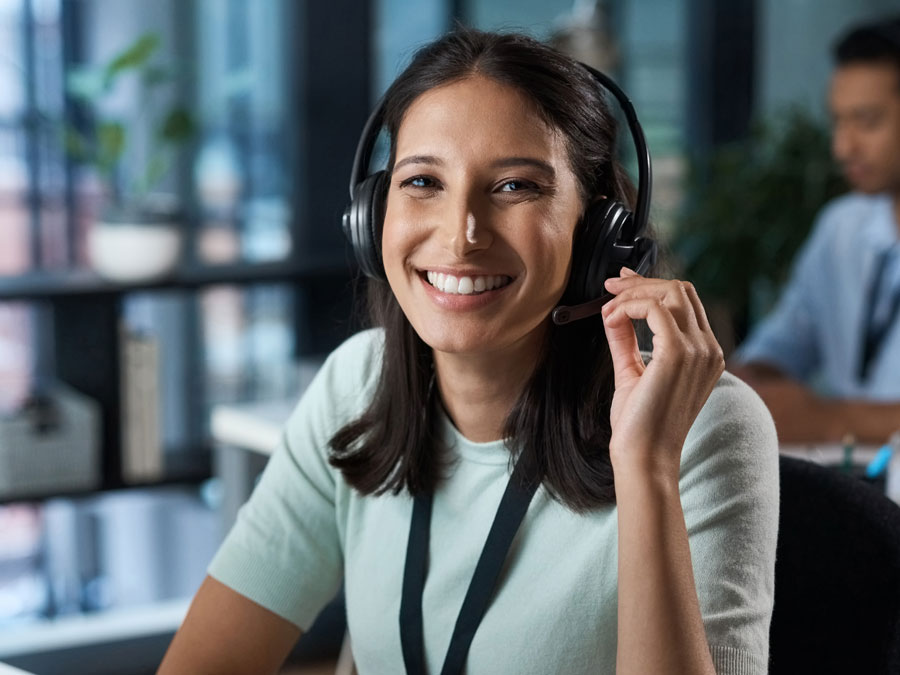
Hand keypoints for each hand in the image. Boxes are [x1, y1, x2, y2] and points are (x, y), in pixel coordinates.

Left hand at [600, 268, 724, 480]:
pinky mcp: (679, 354)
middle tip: (610, 287)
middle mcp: (709, 350)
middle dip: (642, 283)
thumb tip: (612, 312)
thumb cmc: (639, 424)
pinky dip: (629, 307)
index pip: (686, 302)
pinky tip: (611, 319)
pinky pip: (655, 309)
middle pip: (681, 289)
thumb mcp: (632, 373)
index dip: (651, 285)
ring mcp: (698, 351)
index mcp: (705, 354)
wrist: (643, 457)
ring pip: (670, 293)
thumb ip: (626, 341)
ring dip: (633, 294)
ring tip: (608, 309)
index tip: (621, 283)